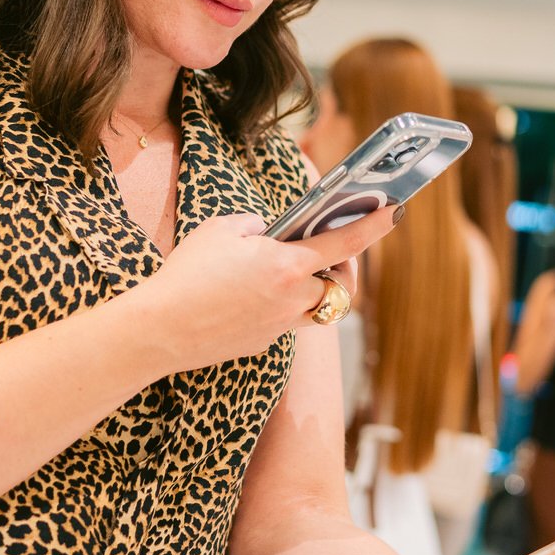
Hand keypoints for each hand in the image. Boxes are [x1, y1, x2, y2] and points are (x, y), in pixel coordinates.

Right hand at [143, 205, 400, 368]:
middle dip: (341, 267)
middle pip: (339, 285)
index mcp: (288, 266)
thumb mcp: (222, 229)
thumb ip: (255, 225)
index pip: (345, 243)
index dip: (373, 225)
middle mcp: (293, 299)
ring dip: (314, 289)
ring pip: (316, 308)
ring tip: (292, 272)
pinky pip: (285, 322)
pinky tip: (250, 296)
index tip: (394, 211)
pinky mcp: (262, 343)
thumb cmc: (188, 273)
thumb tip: (269, 233)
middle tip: (330, 251)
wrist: (160, 329)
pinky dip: (280, 306)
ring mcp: (280, 326)